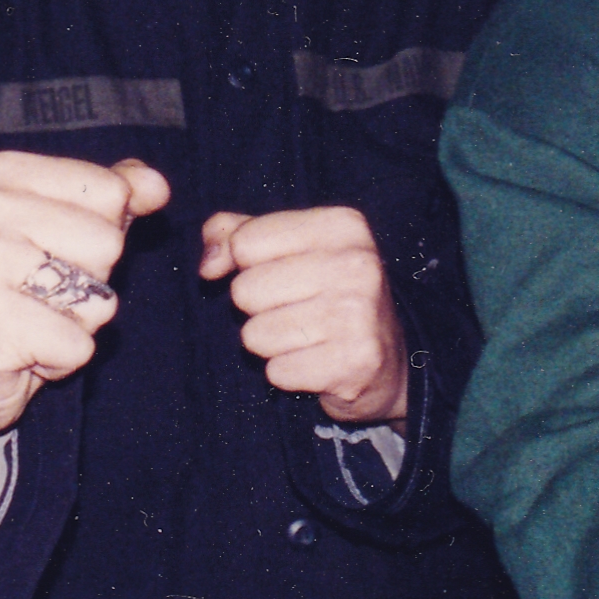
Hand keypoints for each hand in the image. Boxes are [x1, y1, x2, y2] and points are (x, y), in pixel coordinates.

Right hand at [0, 152, 169, 455]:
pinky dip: (63, 359)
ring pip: (99, 293)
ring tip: (35, 322)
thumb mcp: (67, 233)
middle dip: (91, 281)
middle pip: (109, 241)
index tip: (53, 255)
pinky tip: (24, 353)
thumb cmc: (16, 293)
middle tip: (41, 296)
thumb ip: (113, 197)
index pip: (112, 191)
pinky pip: (79, 344)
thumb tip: (156, 185)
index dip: (101, 235)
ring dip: (79, 322)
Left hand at [200, 206, 408, 423]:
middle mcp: (357, 263)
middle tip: (296, 311)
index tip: (279, 275)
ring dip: (271, 344)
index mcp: (342, 226)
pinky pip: (276, 371)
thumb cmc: (325, 294)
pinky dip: (287, 373)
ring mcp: (359, 314)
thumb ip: (234, 234)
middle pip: (245, 290)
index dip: (246, 265)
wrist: (389, 358)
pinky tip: (315, 362)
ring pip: (255, 335)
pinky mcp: (354, 362)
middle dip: (258, 308)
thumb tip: (209, 265)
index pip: (245, 242)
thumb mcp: (287, 248)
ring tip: (306, 337)